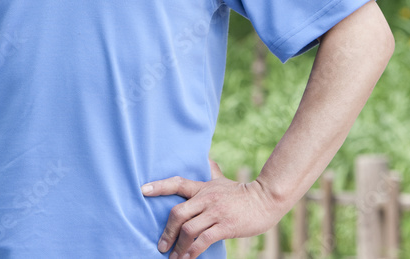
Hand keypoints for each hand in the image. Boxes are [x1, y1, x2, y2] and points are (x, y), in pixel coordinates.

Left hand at [141, 160, 286, 258]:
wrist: (266, 199)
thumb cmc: (242, 192)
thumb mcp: (223, 181)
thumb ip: (212, 171)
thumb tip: (205, 159)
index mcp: (203, 187)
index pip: (178, 183)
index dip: (159, 186)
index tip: (143, 190)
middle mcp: (206, 199)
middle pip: (178, 214)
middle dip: (166, 233)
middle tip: (161, 246)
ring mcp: (216, 213)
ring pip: (188, 230)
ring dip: (178, 247)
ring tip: (173, 258)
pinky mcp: (226, 226)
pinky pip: (203, 240)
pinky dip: (192, 252)